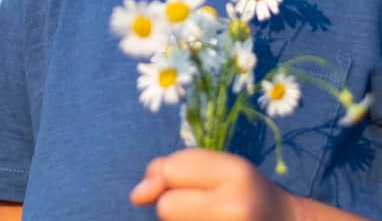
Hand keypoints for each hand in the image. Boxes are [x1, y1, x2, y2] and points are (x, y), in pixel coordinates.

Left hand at [129, 149, 295, 220]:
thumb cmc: (245, 192)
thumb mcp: (219, 166)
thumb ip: (173, 168)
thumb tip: (136, 196)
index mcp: (236, 172)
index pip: (171, 171)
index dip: (171, 178)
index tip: (194, 184)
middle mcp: (237, 206)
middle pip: (166, 207)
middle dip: (175, 206)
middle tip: (204, 207)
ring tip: (210, 219)